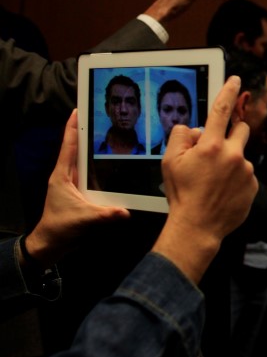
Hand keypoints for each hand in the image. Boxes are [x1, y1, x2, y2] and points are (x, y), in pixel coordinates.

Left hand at [25, 110, 129, 267]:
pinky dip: (101, 166)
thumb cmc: (60, 229)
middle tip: (102, 118)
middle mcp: (67, 176)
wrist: (50, 246)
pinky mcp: (81, 193)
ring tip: (113, 136)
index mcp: (62, 176)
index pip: (68, 146)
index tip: (78, 110)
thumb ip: (104, 215)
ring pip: (85, 161)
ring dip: (96, 149)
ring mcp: (74, 184)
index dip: (72, 127)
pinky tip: (116, 163)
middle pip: (77, 149)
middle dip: (87, 133)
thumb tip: (126, 211)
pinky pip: (92, 174)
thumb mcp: (83, 220)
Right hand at [153, 76, 256, 282]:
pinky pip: (247, 174)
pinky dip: (238, 178)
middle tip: (218, 149)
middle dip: (231, 134)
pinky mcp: (254, 185)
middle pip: (241, 129)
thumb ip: (181, 137)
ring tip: (216, 180)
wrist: (198, 227)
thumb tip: (194, 129)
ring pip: (242, 154)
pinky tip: (224, 191)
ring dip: (232, 160)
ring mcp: (246, 170)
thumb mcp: (170, 162)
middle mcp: (234, 154)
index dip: (228, 91)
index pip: (221, 110)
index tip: (235, 79)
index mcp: (212, 146)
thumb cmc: (182, 194)